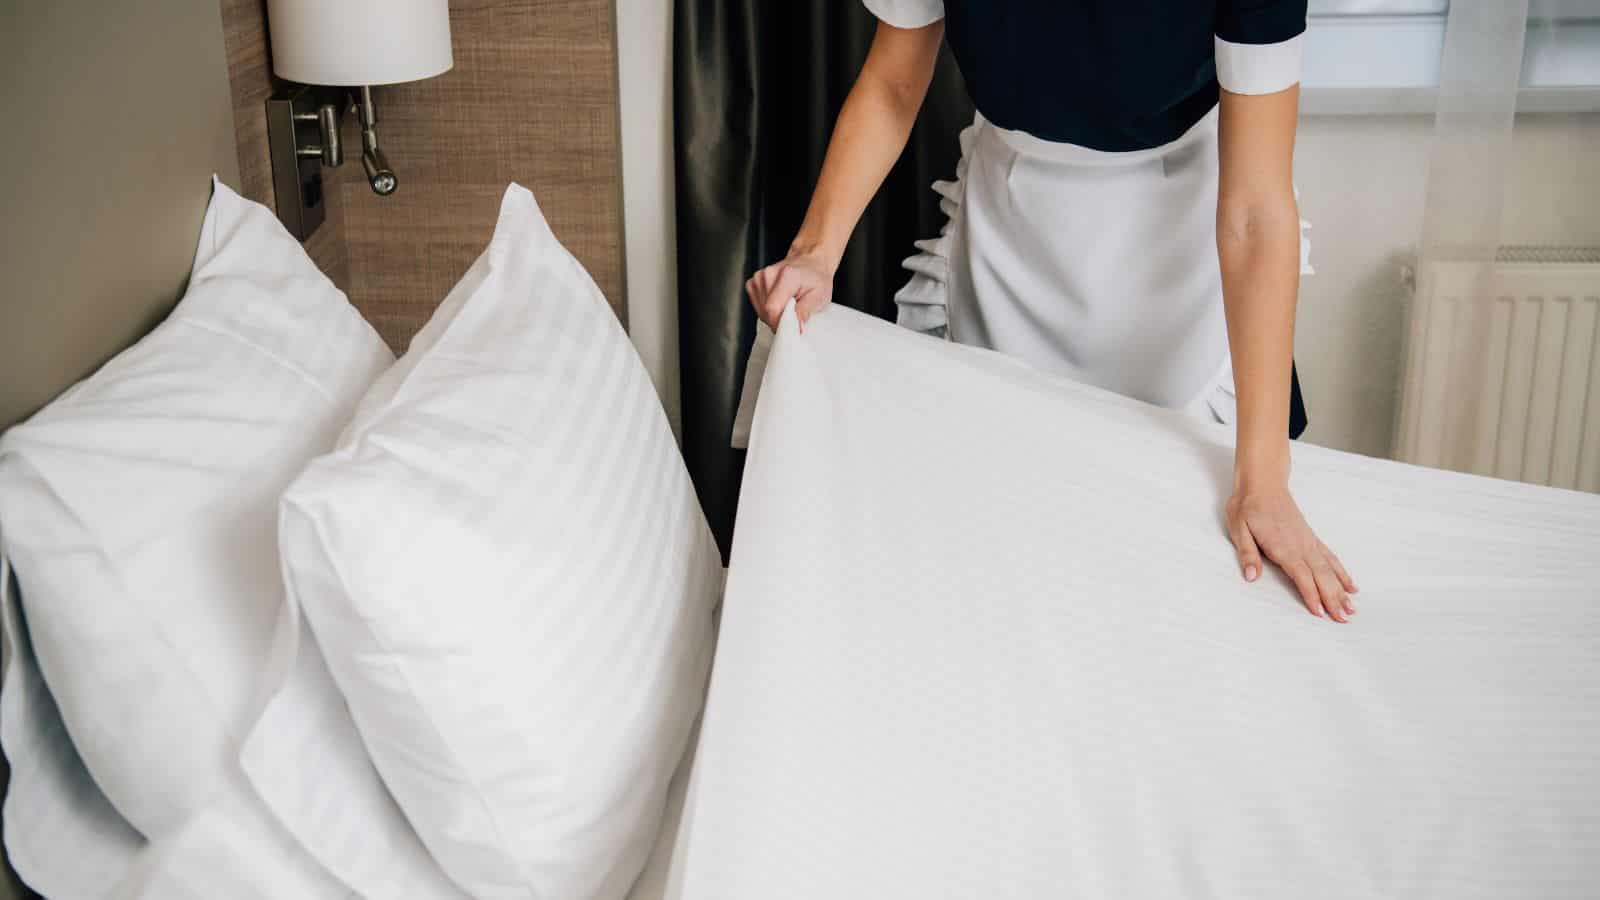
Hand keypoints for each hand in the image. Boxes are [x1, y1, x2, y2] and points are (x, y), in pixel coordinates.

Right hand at [745, 248, 835, 331]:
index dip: (780, 324)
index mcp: (786, 276)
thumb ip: (805, 312)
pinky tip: (780, 302)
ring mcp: (758, 278)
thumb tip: (796, 328)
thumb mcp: (819, 296)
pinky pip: (758, 306)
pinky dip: (768, 310)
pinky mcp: (753, 283)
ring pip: (760, 311)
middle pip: (765, 312)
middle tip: (794, 314)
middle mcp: (768, 274)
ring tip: (788, 305)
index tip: (792, 328)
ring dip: (774, 315)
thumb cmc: (815, 278)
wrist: (809, 262)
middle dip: (779, 320)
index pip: (772, 309)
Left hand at [1226, 462, 1357, 621]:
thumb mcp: (1239, 529)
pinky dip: (1341, 573)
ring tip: (1352, 609)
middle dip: (1333, 599)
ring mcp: (1308, 541)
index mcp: (1283, 546)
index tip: (1321, 613)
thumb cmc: (1248, 506)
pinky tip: (1350, 585)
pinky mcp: (1310, 538)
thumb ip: (1247, 554)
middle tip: (1344, 619)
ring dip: (1341, 590)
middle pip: (1321, 577)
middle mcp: (1301, 545)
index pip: (1301, 575)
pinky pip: (1330, 558)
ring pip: (1329, 569)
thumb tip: (1251, 577)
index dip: (1311, 595)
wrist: (1262, 483)